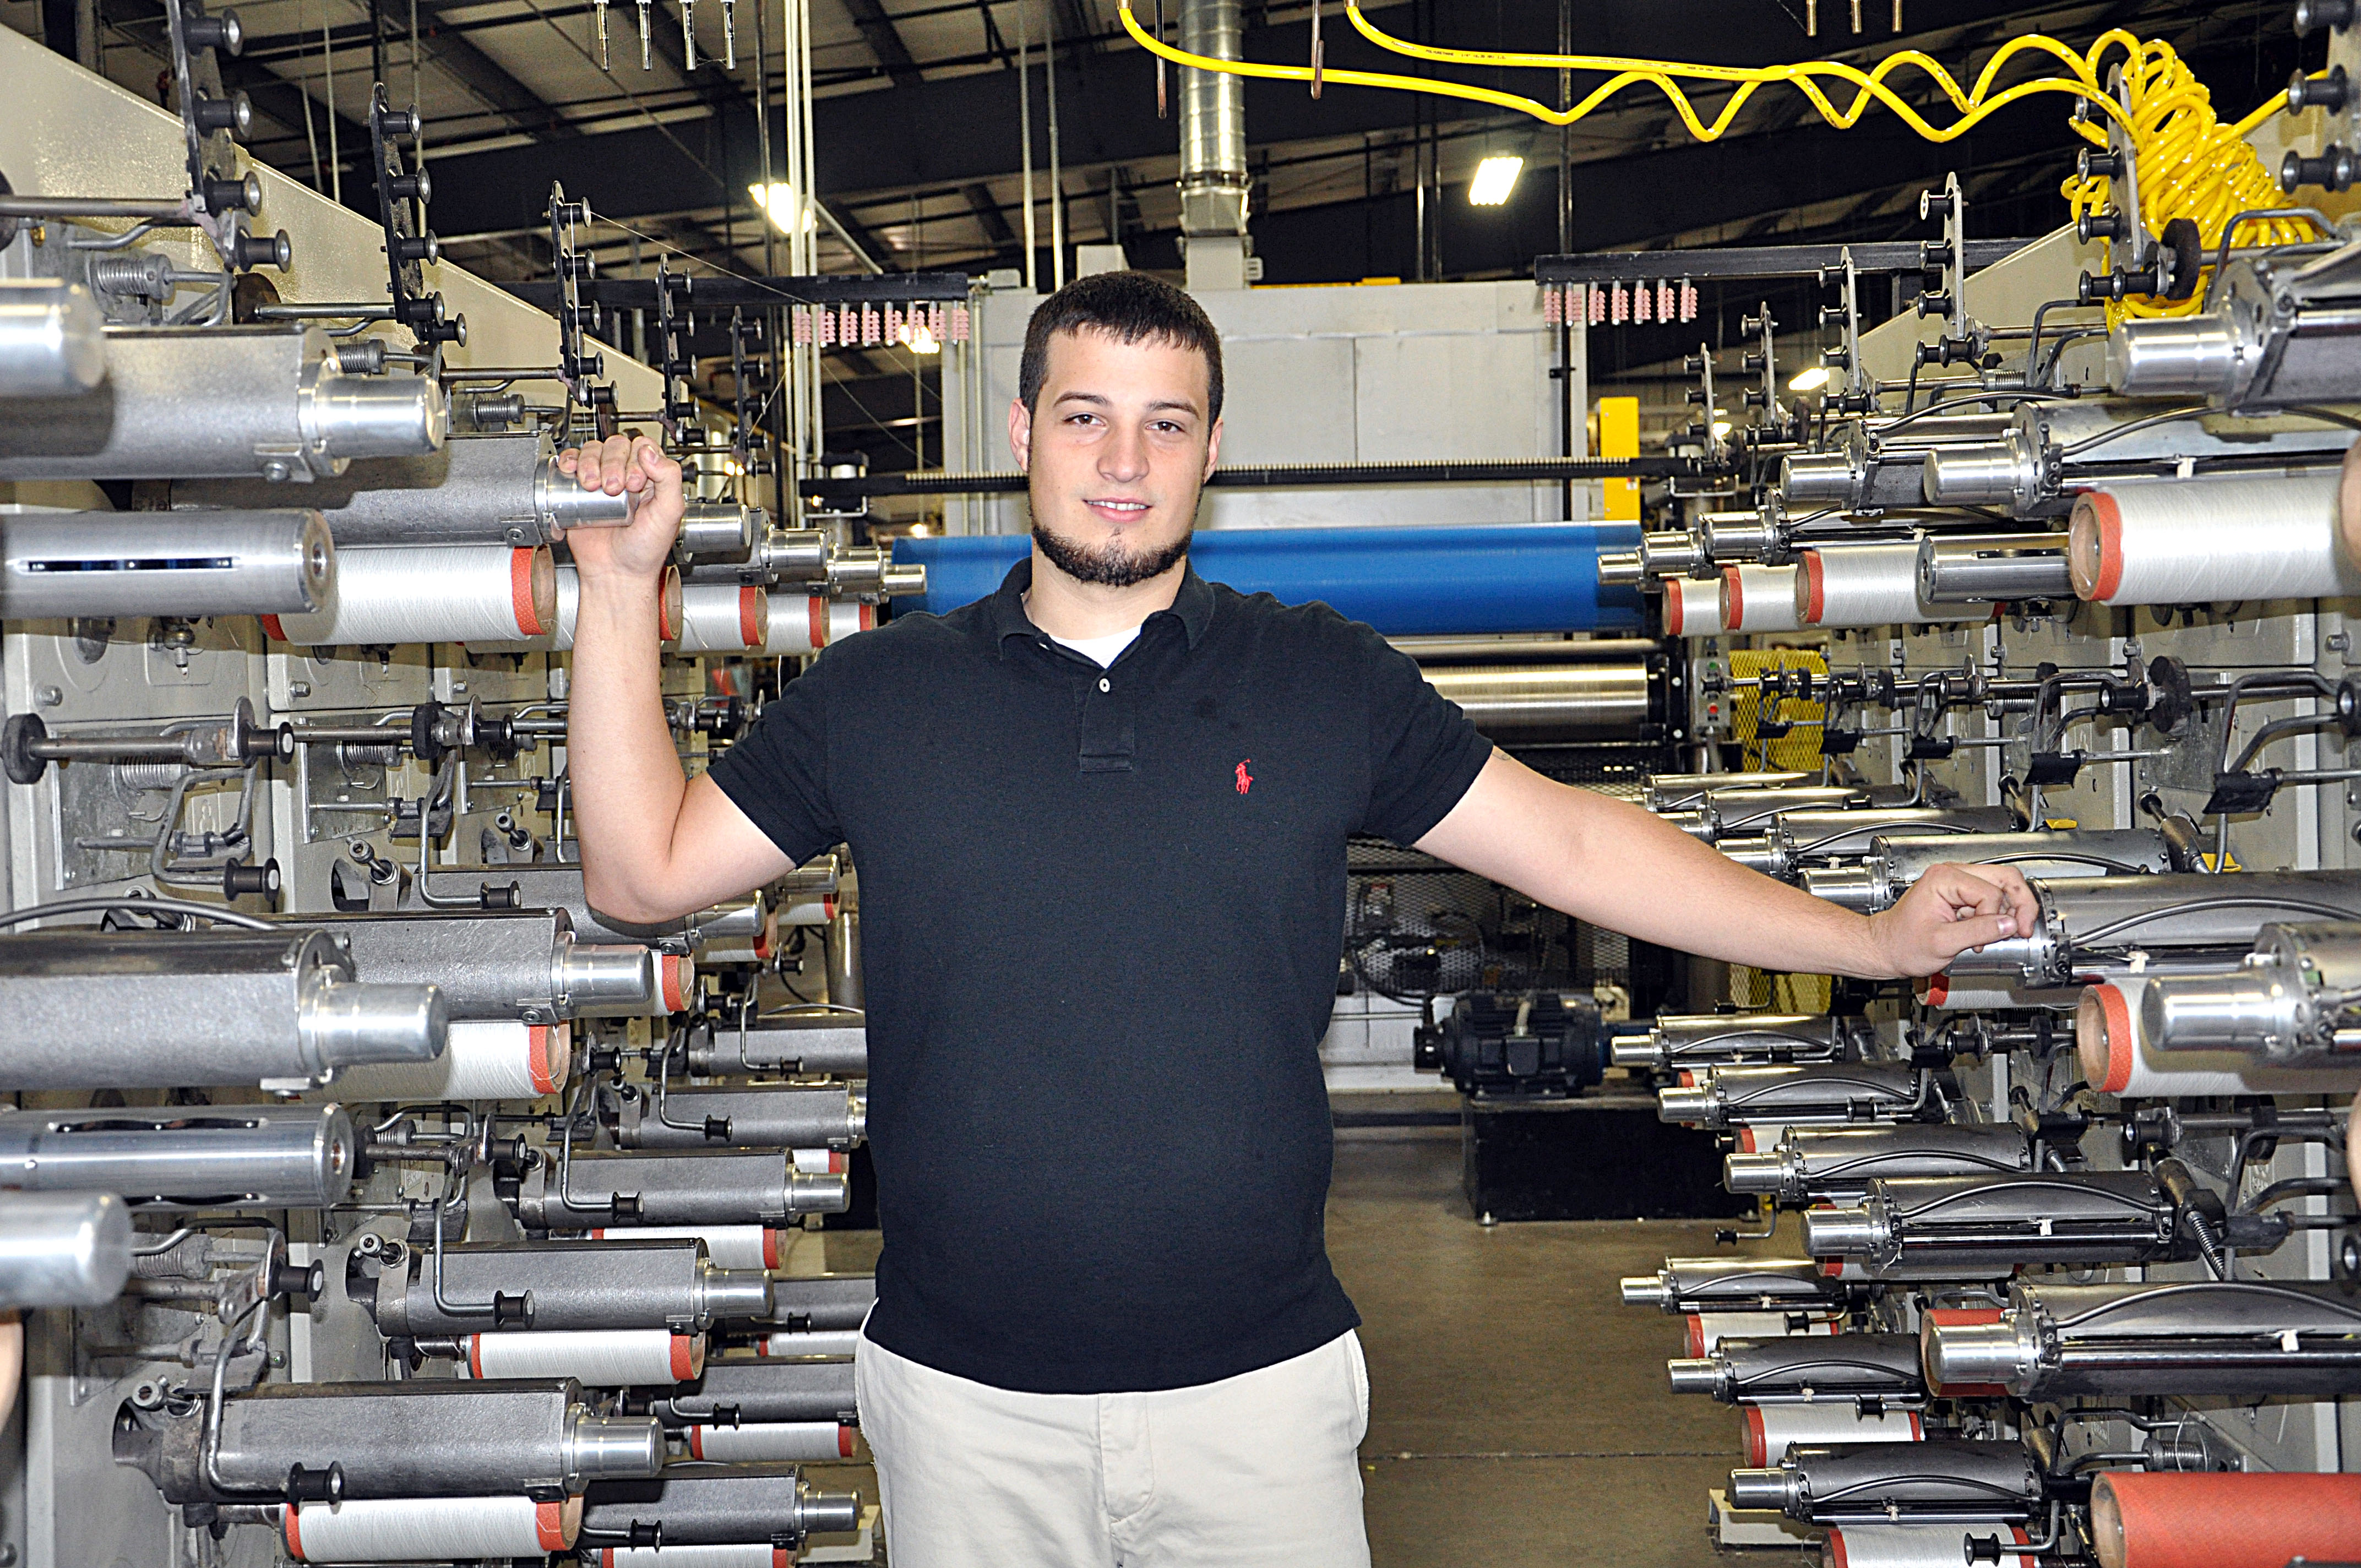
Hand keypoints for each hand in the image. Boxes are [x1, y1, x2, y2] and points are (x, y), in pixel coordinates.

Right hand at [555, 434, 683, 581]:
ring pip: (594, 451)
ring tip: (593, 487)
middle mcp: (627, 476)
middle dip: (613, 463)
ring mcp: (602, 481)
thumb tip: (651, 452)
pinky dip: (570, 461)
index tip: (635, 484)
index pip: (642, 447)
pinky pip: (572, 464)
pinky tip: (572, 472)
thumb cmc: (645, 550)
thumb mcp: (669, 513)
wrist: (616, 573)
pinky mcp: (579, 491)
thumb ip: (669, 479)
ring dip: (590, 462)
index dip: (636, 459)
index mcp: (652, 478)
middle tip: (614, 489)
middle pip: (616, 445)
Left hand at [1865, 862, 2033, 977]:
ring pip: (2002, 886)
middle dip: (2020, 905)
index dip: (1996, 918)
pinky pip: (1991, 897)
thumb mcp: (1942, 943)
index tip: (1991, 938)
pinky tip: (1989, 930)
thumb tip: (2009, 924)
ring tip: (2001, 933)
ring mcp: (1957, 881)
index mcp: (1944, 879)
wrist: (1886, 947)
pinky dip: (1997, 914)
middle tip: (2023, 929)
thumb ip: (1977, 931)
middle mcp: (1952, 874)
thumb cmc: (1902, 944)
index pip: (1990, 892)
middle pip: (2005, 878)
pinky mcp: (1960, 893)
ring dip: (2008, 910)